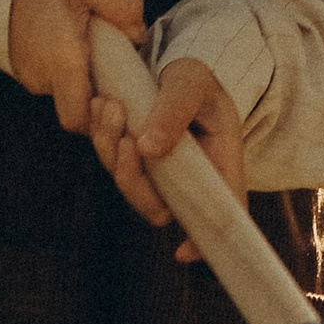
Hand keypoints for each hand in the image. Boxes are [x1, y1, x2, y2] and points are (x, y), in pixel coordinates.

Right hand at [7, 0, 145, 135]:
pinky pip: (57, 81)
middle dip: (102, 98)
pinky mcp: (27, 69)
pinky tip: (87, 49)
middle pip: (78, 108)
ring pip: (68, 94)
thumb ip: (124, 6)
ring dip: (90, 82)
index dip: (101, 121)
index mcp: (59, 59)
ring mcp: (30, 75)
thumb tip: (138, 35)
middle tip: (122, 73)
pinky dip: (75, 72)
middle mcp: (40, 75)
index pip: (78, 119)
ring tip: (105, 54)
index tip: (118, 101)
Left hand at [89, 57, 247, 264]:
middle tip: (125, 135)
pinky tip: (101, 105)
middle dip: (133, 178)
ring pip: (131, 187)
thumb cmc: (196, 79)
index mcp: (220, 163)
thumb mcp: (192, 83)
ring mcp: (162, 175)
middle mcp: (192, 180)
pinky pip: (115, 164)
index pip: (222, 212)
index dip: (205, 239)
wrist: (178, 70)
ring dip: (112, 151)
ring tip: (110, 107)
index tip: (183, 252)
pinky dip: (103, 139)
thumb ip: (175, 111)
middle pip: (162, 208)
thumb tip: (149, 149)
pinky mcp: (139, 164)